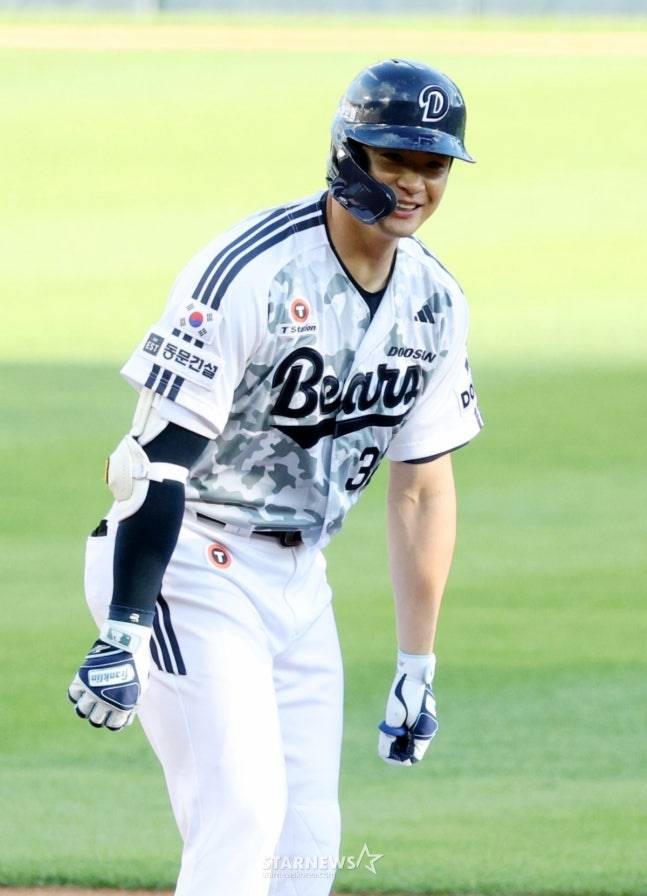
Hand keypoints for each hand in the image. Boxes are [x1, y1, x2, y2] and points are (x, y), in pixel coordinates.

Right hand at [68, 619, 151, 730]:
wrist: (127, 643)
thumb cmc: (137, 663)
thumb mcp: (141, 686)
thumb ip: (133, 703)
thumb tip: (125, 718)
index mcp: (123, 705)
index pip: (114, 725)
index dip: (113, 722)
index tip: (112, 716)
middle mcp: (106, 701)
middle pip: (96, 720)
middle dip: (99, 716)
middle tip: (100, 708)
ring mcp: (93, 690)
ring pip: (82, 711)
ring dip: (85, 708)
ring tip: (90, 701)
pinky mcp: (82, 678)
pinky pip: (73, 694)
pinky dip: (76, 695)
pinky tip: (83, 690)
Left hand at [378, 651, 437, 765]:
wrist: (413, 671)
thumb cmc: (404, 692)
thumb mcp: (394, 715)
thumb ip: (390, 735)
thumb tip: (385, 752)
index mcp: (424, 733)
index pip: (413, 758)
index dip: (398, 758)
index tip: (386, 750)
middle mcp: (428, 729)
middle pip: (411, 749)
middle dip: (397, 747)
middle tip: (385, 737)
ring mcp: (426, 722)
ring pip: (411, 739)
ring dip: (399, 738)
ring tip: (389, 727)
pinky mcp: (422, 715)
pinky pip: (412, 729)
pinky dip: (402, 729)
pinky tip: (394, 720)